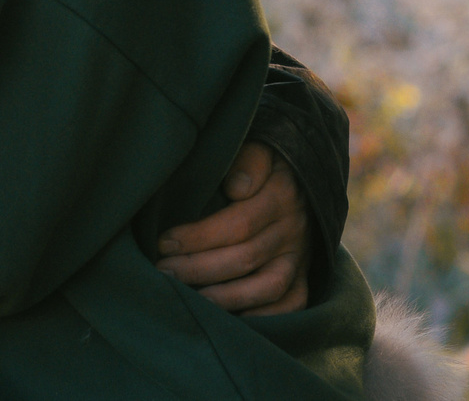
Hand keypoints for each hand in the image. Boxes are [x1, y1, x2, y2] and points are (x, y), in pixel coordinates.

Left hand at [154, 141, 311, 314]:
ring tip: (189, 299)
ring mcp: (300, 257)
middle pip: (246, 257)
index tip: (163, 242)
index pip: (239, 223)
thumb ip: (249, 161)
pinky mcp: (303, 277)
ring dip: (226, 297)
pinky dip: (266, 317)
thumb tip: (235, 186)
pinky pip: (293, 305)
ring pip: (267, 286)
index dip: (199, 236)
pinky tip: (232, 319)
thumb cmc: (265, 164)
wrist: (304, 180)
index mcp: (281, 196)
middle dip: (199, 268)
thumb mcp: (261, 148)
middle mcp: (293, 230)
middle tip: (163, 272)